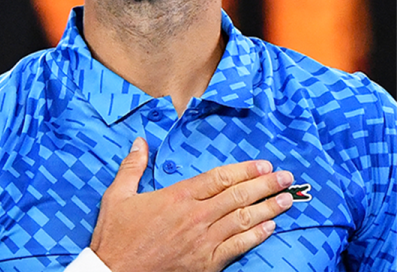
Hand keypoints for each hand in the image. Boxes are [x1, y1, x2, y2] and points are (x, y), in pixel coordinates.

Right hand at [90, 137, 294, 271]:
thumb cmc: (115, 235)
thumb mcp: (118, 195)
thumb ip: (132, 167)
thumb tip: (140, 142)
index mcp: (177, 196)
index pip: (219, 178)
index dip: (245, 170)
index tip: (263, 165)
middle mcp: (195, 216)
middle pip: (238, 195)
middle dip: (266, 185)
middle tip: (286, 177)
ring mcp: (202, 240)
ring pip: (243, 219)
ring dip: (268, 208)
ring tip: (287, 200)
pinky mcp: (206, 262)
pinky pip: (238, 246)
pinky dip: (256, 236)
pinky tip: (270, 228)